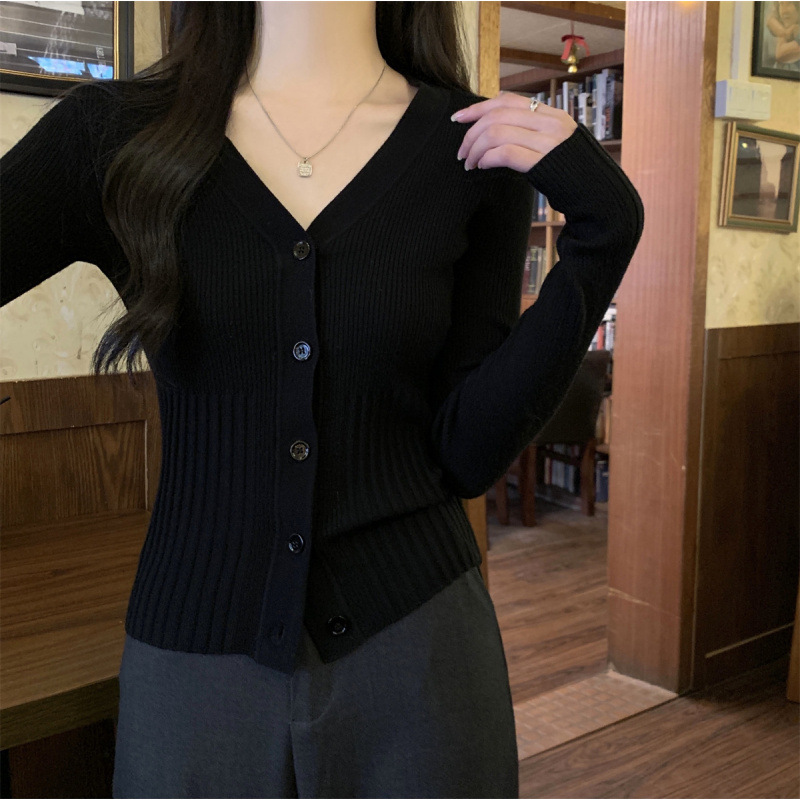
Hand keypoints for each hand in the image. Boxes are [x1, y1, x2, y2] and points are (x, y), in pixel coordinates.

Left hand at [452, 91, 577, 172]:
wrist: (596, 193)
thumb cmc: (570, 172)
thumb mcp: (554, 142)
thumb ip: (531, 131)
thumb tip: (497, 128)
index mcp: (551, 114)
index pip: (507, 100)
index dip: (478, 107)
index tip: (458, 118)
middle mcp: (549, 122)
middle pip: (496, 115)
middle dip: (471, 133)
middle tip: (461, 152)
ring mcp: (547, 140)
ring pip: (496, 132)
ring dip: (475, 149)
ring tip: (470, 163)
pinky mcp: (542, 161)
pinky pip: (505, 152)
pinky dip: (487, 158)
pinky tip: (483, 166)